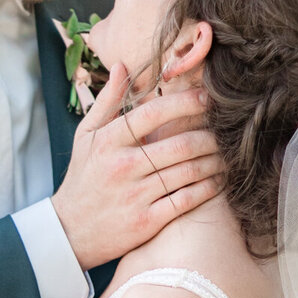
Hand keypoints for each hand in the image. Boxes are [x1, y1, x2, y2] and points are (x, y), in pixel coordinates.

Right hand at [51, 63, 224, 269]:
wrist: (70, 231)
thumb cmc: (83, 177)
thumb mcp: (86, 137)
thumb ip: (106, 102)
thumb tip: (121, 66)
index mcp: (109, 141)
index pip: (154, 113)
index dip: (185, 102)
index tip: (206, 97)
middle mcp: (123, 166)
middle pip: (180, 144)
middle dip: (210, 135)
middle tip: (224, 130)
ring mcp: (136, 195)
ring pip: (188, 171)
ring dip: (214, 161)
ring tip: (227, 154)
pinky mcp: (146, 221)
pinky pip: (186, 200)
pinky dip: (208, 188)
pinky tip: (217, 180)